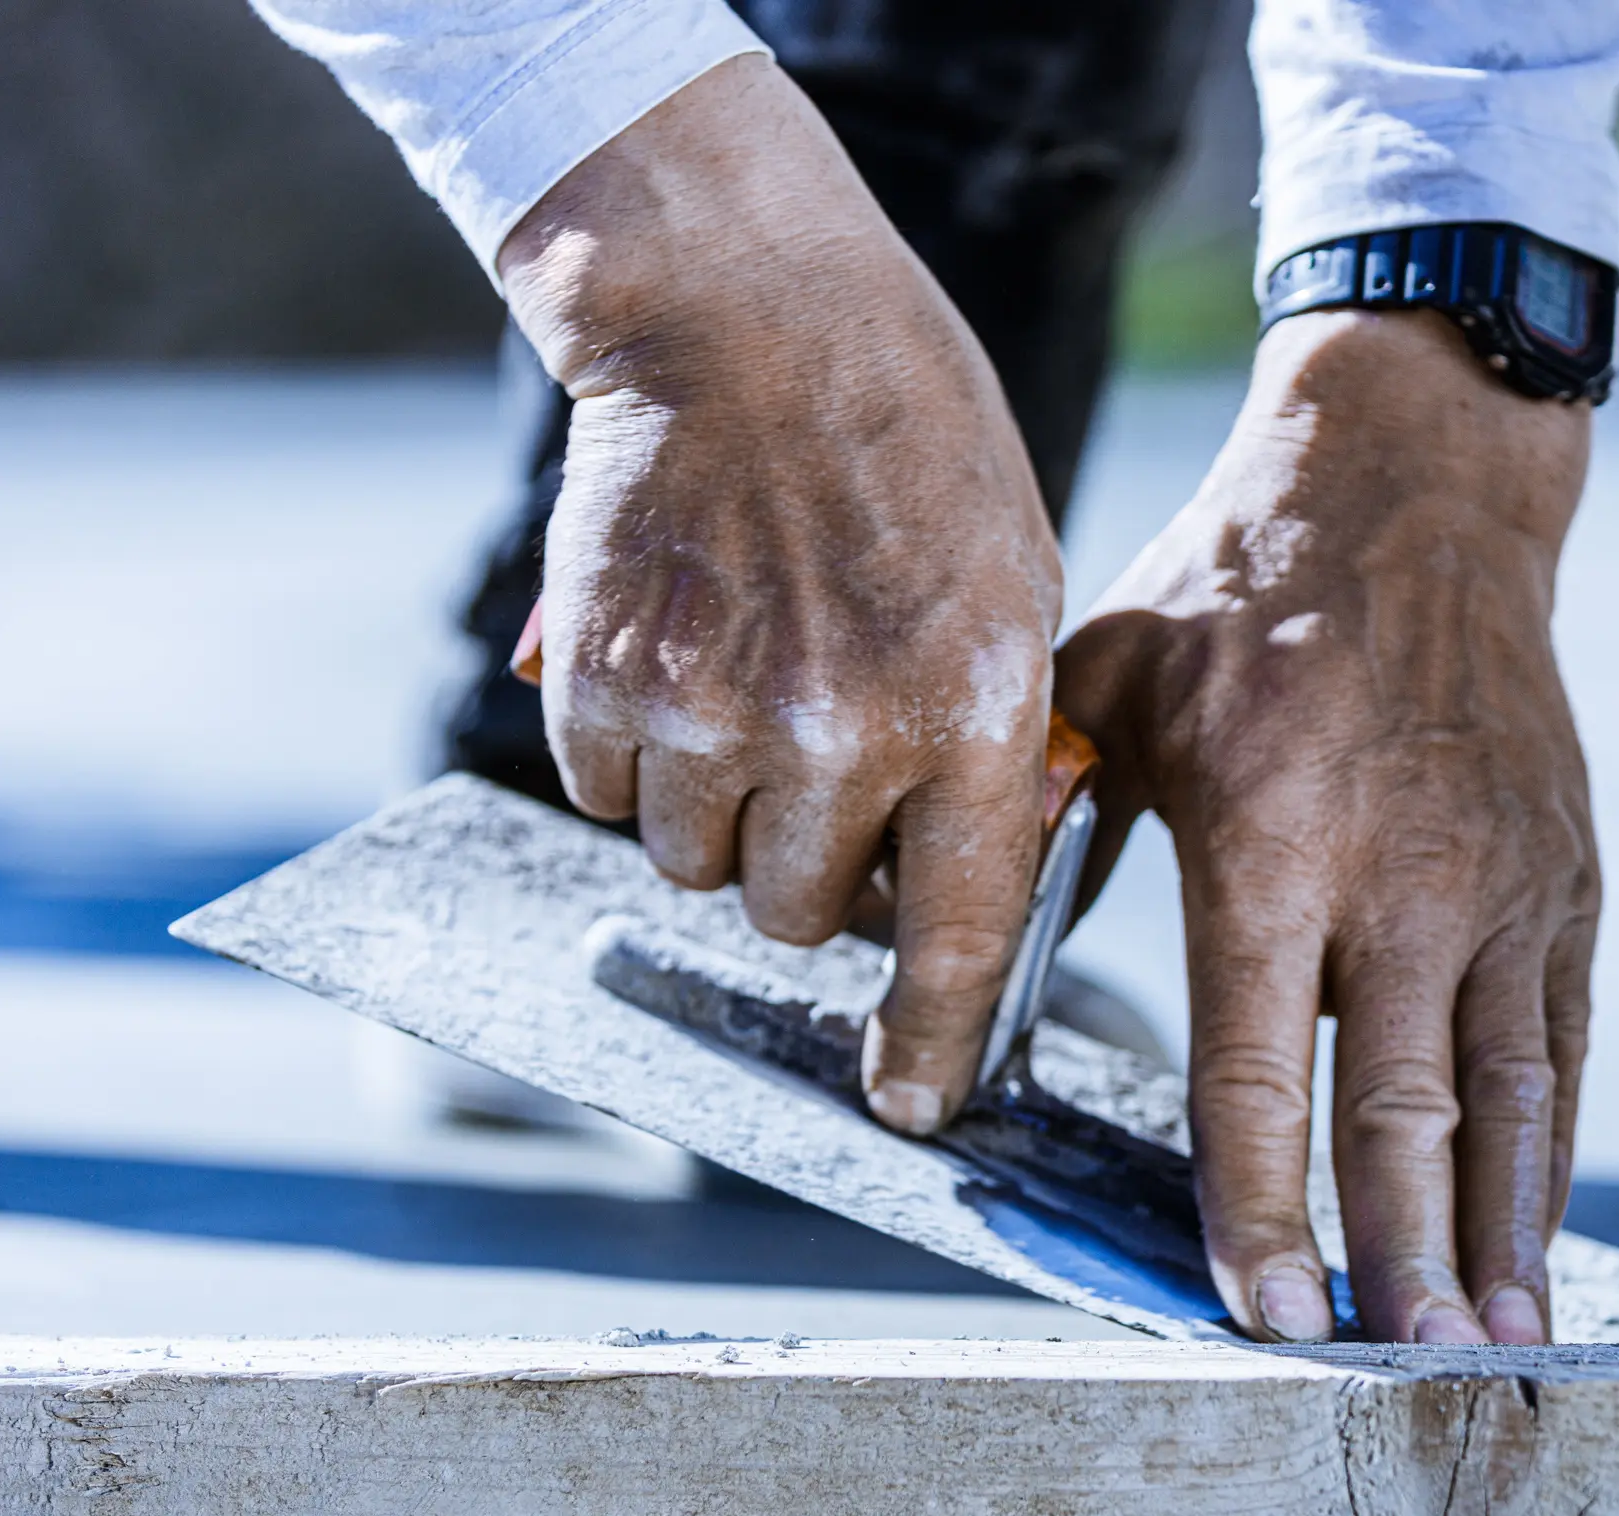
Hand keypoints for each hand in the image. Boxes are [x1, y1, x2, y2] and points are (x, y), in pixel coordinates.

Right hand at [499, 56, 1061, 1131]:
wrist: (743, 308)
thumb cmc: (908, 435)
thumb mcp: (1016, 581)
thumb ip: (990, 742)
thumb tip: (957, 880)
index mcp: (975, 705)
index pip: (957, 934)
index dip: (931, 1038)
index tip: (912, 1104)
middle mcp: (842, 731)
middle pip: (801, 919)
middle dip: (814, 872)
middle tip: (822, 774)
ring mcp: (710, 713)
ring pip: (702, 870)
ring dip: (724, 815)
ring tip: (750, 687)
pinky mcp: (602, 684)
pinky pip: (615, 802)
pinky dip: (642, 760)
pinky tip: (681, 658)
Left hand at [1056, 311, 1599, 1343]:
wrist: (1418, 489)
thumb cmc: (1238, 589)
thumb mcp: (1110, 679)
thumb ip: (1050, 821)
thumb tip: (978, 955)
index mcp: (1272, 832)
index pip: (1258, 1063)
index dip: (1261, 1203)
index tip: (1265, 1312)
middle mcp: (1403, 869)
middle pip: (1399, 1105)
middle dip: (1392, 1254)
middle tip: (1392, 1368)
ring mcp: (1503, 875)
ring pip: (1509, 1092)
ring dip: (1497, 1232)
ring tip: (1491, 1343)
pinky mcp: (1565, 872)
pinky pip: (1562, 1038)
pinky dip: (1554, 1146)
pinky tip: (1533, 1225)